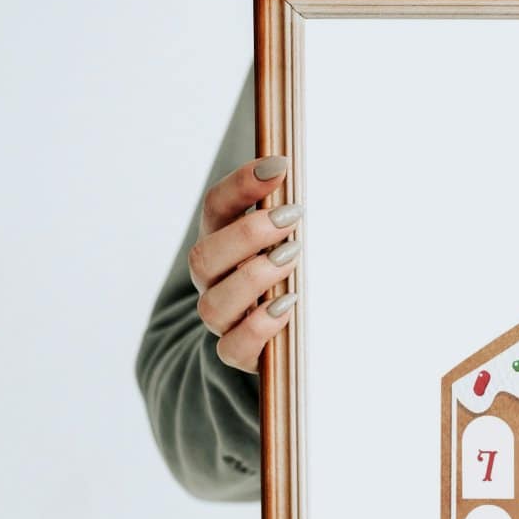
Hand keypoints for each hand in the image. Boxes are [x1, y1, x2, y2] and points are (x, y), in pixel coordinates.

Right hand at [187, 155, 301, 372]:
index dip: (241, 184)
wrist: (278, 339)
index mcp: (222, 243)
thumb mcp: (291, 241)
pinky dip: (259, 327)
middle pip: (204, 256)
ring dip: (253, 278)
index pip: (216, 207)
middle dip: (247, 234)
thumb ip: (293, 216)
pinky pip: (232, 347)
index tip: (280, 166)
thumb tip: (315, 180)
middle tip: (291, 217)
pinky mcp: (239, 353)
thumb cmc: (291, 275)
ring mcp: (223, 318)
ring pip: (213, 304)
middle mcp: (214, 281)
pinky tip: (288, 305)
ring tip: (290, 259)